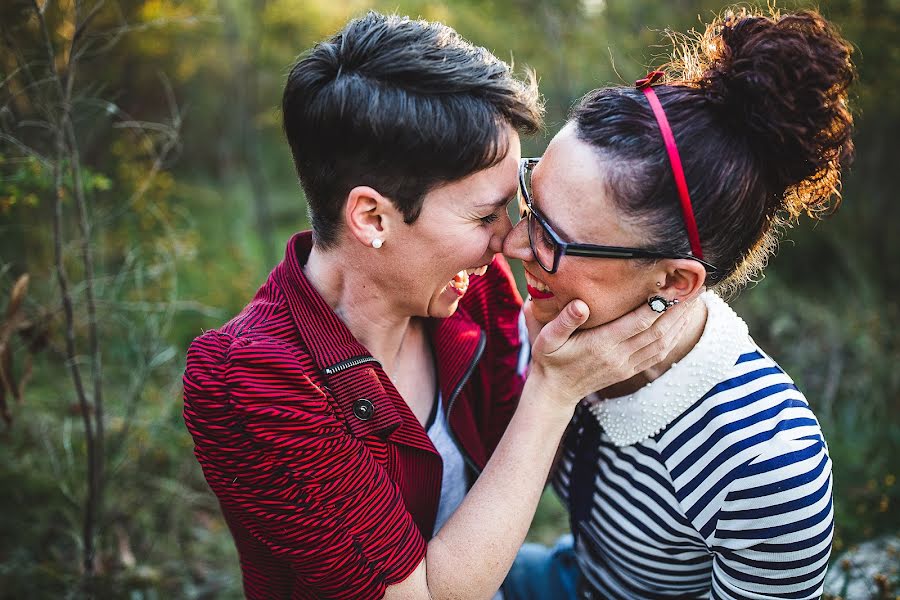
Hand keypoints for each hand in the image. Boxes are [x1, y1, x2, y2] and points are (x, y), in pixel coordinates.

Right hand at [525, 297, 696, 408]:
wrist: (554, 391)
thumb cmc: (549, 359)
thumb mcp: (547, 338)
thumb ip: (564, 321)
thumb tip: (581, 305)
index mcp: (601, 344)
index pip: (639, 322)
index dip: (661, 304)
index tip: (676, 286)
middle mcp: (618, 355)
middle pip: (659, 331)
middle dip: (680, 309)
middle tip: (697, 288)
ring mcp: (626, 365)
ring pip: (663, 343)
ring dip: (681, 322)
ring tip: (695, 301)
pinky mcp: (629, 370)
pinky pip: (658, 354)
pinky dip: (674, 338)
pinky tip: (681, 324)